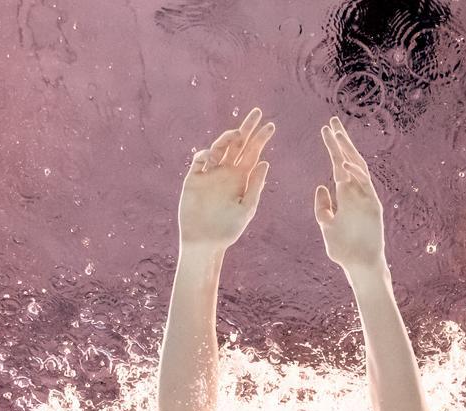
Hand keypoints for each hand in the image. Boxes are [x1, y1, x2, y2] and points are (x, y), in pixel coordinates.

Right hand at [179, 107, 274, 250]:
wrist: (204, 242)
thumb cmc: (227, 230)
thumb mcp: (246, 209)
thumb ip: (255, 186)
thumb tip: (265, 162)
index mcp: (241, 179)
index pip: (252, 153)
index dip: (260, 139)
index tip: (270, 126)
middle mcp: (226, 173)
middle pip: (237, 145)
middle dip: (247, 128)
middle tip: (257, 113)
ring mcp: (210, 174)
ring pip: (219, 147)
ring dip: (227, 139)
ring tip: (237, 136)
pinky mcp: (194, 178)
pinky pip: (200, 159)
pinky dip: (207, 154)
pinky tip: (214, 157)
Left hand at [314, 116, 386, 271]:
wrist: (359, 265)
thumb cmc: (343, 248)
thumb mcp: (327, 225)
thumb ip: (323, 208)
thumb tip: (321, 187)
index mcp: (345, 194)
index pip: (338, 165)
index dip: (332, 147)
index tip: (324, 129)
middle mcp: (357, 192)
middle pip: (349, 160)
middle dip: (341, 142)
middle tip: (331, 122)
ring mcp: (366, 198)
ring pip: (359, 169)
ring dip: (348, 152)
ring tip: (337, 135)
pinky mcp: (373, 208)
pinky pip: (366, 187)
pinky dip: (356, 175)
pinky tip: (345, 164)